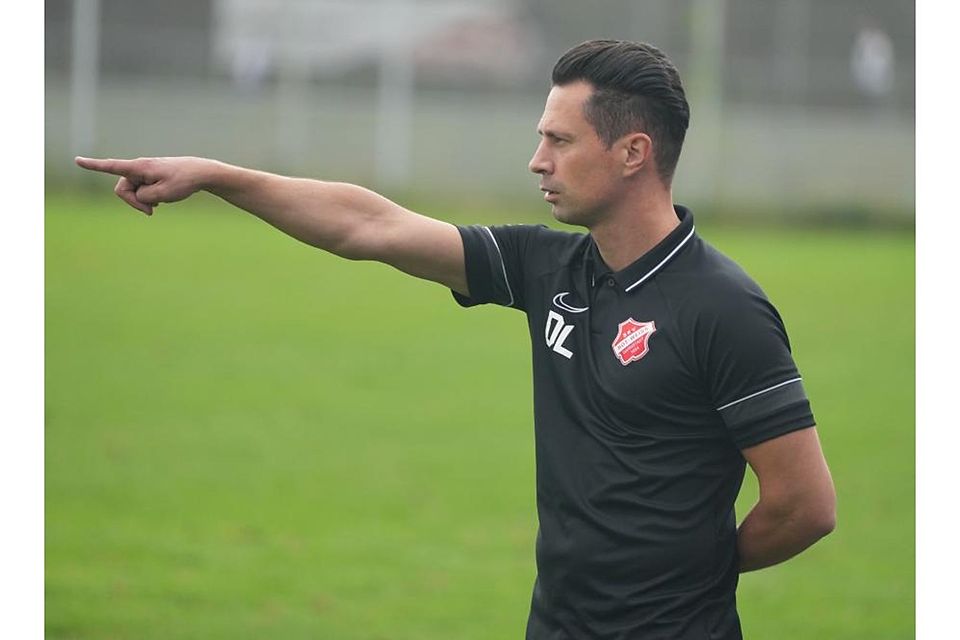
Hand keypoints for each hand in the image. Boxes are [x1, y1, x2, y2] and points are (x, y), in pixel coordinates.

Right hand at [74, 156, 210, 215]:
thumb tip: (137, 195)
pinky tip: (162, 198)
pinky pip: (142, 191)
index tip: (77, 160)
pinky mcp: (150, 177)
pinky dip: (149, 197)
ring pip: (133, 192)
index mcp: (139, 168)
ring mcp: (144, 172)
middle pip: (123, 189)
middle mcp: (139, 168)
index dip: (93, 166)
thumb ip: (143, 197)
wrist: (200, 173)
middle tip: (152, 210)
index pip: (112, 166)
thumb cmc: (183, 181)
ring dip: (143, 201)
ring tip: (160, 203)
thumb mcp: (162, 195)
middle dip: (133, 202)